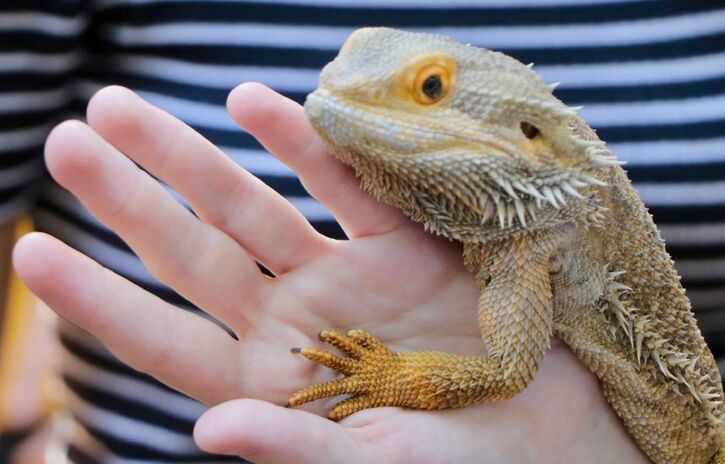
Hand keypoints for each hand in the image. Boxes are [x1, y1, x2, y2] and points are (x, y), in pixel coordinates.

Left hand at [13, 84, 646, 462]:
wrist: (551, 430)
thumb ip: (296, 452)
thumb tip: (207, 430)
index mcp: (270, 384)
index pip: (164, 339)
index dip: (99, 298)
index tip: (31, 250)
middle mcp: (292, 322)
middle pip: (192, 254)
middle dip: (128, 199)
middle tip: (65, 139)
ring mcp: (341, 277)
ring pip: (249, 207)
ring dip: (188, 158)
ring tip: (120, 107)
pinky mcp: (397, 245)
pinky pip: (341, 186)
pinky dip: (300, 145)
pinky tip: (252, 103)